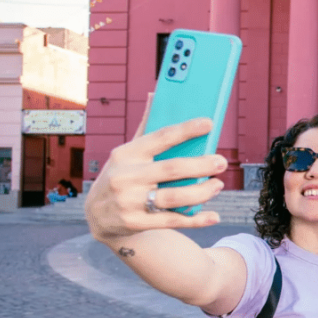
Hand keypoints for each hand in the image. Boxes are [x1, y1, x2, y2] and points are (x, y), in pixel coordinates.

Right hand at [84, 95, 225, 241]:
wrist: (96, 216)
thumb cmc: (121, 176)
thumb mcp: (126, 153)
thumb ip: (145, 128)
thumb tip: (156, 94)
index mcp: (126, 154)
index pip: (160, 137)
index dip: (186, 129)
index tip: (209, 123)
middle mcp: (126, 176)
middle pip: (171, 169)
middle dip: (200, 165)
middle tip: (222, 162)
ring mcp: (129, 202)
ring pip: (173, 197)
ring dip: (201, 192)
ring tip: (218, 185)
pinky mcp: (135, 223)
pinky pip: (171, 221)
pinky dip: (195, 220)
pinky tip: (214, 216)